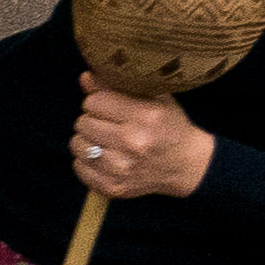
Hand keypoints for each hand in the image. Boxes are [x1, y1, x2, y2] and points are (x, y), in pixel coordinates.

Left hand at [65, 86, 214, 208]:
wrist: (186, 166)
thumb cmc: (169, 127)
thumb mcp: (153, 99)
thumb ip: (116, 86)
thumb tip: (84, 77)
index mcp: (144, 116)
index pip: (94, 102)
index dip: (98, 101)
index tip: (108, 105)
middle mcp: (132, 143)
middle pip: (83, 123)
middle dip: (92, 119)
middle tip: (107, 124)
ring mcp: (121, 168)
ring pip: (77, 145)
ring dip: (87, 140)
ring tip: (104, 139)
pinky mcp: (113, 187)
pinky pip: (79, 168)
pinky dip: (86, 161)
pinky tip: (103, 156)